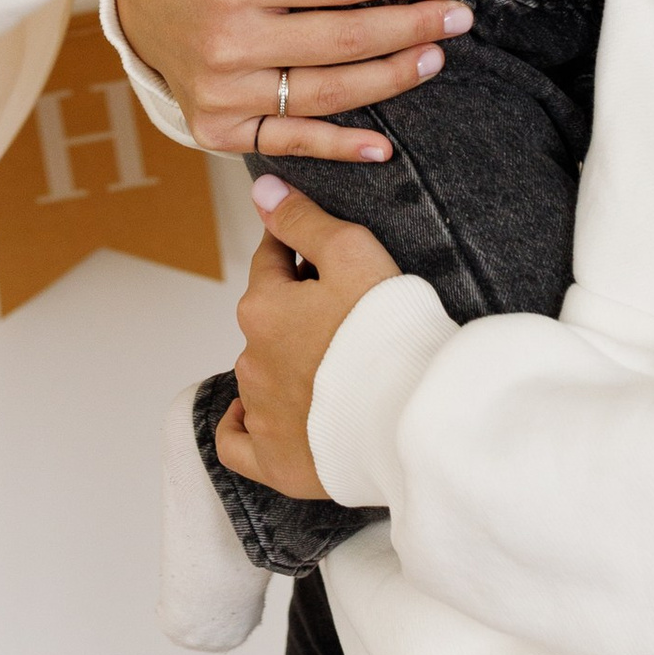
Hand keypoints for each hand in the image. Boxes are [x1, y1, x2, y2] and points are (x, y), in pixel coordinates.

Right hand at [111, 0, 470, 163]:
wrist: (133, 11)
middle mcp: (227, 40)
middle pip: (340, 40)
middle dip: (409, 28)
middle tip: (458, 19)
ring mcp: (222, 90)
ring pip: (325, 93)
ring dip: (390, 79)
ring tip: (434, 57)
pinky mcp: (219, 128)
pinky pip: (289, 140)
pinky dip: (339, 148)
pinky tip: (384, 145)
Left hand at [216, 180, 402, 499]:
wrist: (414, 416)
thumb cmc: (389, 332)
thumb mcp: (352, 252)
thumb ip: (302, 220)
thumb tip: (262, 191)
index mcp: (263, 308)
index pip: (270, 262)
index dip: (296, 250)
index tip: (317, 251)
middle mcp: (250, 361)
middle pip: (266, 321)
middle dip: (294, 312)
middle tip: (344, 315)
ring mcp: (262, 415)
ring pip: (259, 377)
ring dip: (284, 366)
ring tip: (331, 368)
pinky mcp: (276, 463)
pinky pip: (239, 444)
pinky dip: (246, 428)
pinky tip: (259, 417)